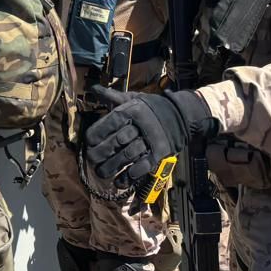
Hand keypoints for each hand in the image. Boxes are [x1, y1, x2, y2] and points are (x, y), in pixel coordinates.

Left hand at [82, 87, 217, 187]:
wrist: (181, 114)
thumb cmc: (152, 107)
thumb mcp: (133, 98)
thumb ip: (112, 96)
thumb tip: (93, 89)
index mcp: (132, 110)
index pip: (109, 123)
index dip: (96, 134)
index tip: (88, 142)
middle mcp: (141, 124)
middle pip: (117, 141)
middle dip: (101, 152)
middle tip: (91, 160)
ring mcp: (151, 140)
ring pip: (128, 155)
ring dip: (112, 167)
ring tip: (101, 173)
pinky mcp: (160, 153)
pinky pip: (144, 166)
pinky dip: (131, 175)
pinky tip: (120, 181)